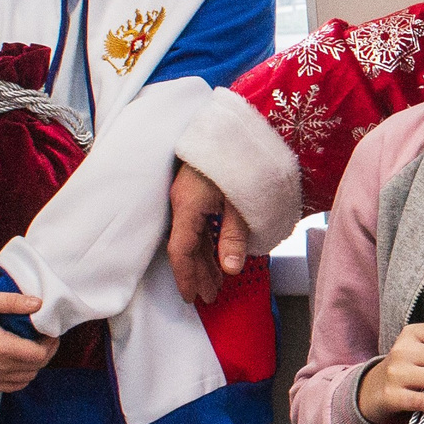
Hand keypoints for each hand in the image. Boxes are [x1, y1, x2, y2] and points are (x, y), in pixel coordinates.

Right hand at [0, 291, 58, 391]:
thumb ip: (13, 302)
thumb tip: (38, 304)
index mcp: (1, 348)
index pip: (39, 355)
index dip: (51, 344)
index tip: (51, 333)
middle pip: (35, 367)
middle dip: (46, 353)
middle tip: (46, 339)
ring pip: (26, 379)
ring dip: (34, 365)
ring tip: (34, 349)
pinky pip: (11, 387)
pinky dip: (21, 378)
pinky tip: (20, 365)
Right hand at [168, 163, 252, 304]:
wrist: (236, 125)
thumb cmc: (241, 160)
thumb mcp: (242, 201)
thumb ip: (235, 236)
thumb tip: (232, 269)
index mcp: (188, 205)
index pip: (181, 250)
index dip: (186, 277)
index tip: (193, 298)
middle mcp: (182, 201)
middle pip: (185, 246)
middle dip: (197, 274)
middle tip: (211, 298)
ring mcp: (187, 195)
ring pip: (192, 235)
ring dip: (203, 260)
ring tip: (217, 283)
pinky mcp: (196, 190)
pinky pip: (197, 224)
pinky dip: (206, 243)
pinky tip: (217, 255)